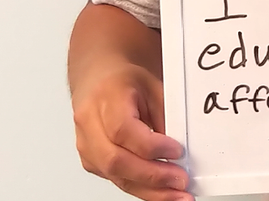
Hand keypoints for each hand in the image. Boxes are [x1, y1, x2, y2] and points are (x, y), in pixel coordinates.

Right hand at [72, 63, 191, 200]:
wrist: (100, 80)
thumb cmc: (125, 82)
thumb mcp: (153, 86)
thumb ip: (166, 115)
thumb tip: (182, 149)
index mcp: (106, 98)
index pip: (123, 130)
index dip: (152, 146)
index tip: (177, 152)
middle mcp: (89, 123)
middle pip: (116, 160)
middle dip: (152, 176)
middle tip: (180, 181)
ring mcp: (86, 145)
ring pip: (115, 176)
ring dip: (149, 190)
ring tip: (176, 195)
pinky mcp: (91, 161)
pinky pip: (116, 180)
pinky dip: (140, 188)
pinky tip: (160, 192)